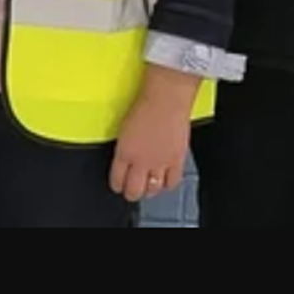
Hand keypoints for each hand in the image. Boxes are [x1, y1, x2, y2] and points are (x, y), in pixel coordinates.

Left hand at [108, 65, 198, 201]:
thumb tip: (124, 158)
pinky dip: (167, 185)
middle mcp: (140, 162)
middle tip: (132, 190)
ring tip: (148, 187)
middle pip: (134, 191)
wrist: (166, 100)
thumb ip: (124, 147)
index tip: (118, 185)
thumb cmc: (145, 106)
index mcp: (123, 152)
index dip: (117, 185)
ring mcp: (159, 164)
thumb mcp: (124, 129)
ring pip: (153, 190)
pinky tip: (165, 181)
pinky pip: (172, 183)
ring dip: (149, 190)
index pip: (117, 180)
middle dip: (131, 193)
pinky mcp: (177, 162)